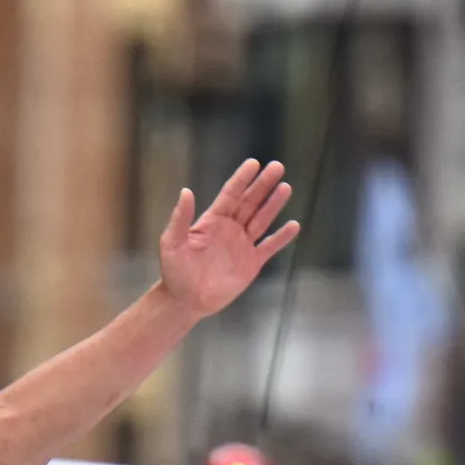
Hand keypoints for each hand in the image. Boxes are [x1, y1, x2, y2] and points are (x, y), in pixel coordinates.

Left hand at [155, 158, 302, 318]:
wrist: (185, 301)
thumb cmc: (174, 271)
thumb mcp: (171, 243)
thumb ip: (180, 219)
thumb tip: (186, 191)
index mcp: (212, 221)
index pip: (230, 194)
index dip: (242, 179)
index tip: (254, 163)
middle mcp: (230, 229)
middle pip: (250, 202)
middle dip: (263, 184)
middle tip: (278, 166)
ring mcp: (242, 245)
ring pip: (262, 219)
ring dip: (273, 204)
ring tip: (285, 187)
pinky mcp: (251, 263)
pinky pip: (269, 247)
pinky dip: (281, 237)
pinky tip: (293, 226)